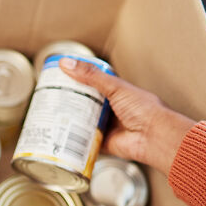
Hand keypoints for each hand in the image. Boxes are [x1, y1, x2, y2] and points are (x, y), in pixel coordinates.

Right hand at [59, 57, 194, 174]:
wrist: (154, 137)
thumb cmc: (144, 110)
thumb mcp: (115, 86)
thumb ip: (91, 75)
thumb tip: (67, 63)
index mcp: (116, 92)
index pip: (92, 83)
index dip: (76, 80)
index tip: (59, 77)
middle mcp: (111, 109)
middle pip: (85, 104)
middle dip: (69, 102)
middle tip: (51, 98)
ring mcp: (107, 126)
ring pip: (83, 122)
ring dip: (71, 121)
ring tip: (52, 116)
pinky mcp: (104, 143)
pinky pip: (86, 142)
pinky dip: (75, 141)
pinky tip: (63, 136)